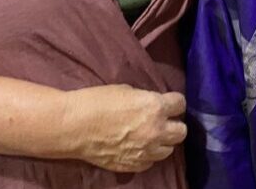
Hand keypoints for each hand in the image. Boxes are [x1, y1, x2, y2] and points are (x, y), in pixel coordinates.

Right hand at [62, 85, 186, 172]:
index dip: (174, 102)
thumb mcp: (127, 90)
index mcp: (155, 107)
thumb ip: (145, 99)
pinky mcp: (132, 165)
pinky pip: (150, 162)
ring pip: (168, 150)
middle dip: (174, 124)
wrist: (73, 126)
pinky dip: (147, 155)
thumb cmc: (97, 101)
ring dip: (162, 142)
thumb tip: (151, 105)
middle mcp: (156, 131)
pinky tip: (138, 148)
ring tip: (151, 136)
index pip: (180, 104)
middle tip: (163, 120)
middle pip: (181, 132)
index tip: (169, 102)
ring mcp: (145, 151)